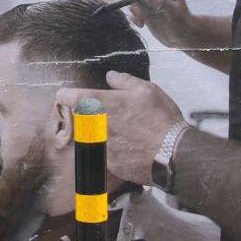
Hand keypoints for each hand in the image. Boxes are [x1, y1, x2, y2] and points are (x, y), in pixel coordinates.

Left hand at [55, 72, 183, 185]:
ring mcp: (101, 146)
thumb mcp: (147, 91)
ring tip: (125, 133)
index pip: (70, 97)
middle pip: (81, 119)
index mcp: (102, 105)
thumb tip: (110, 76)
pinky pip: (105, 154)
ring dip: (100, 134)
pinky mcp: (109, 164)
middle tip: (110, 116)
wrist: (174, 154)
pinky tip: (130, 148)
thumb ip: (125, 81)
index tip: (66, 95)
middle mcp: (96, 126)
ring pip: (92, 137)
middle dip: (89, 116)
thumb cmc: (161, 119)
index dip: (66, 95)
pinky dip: (113, 150)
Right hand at [122, 0, 196, 49]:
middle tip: (139, 13)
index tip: (132, 0)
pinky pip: (129, 6)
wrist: (181, 35)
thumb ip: (161, 2)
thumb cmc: (182, 22)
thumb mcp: (174, 13)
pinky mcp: (141, 4)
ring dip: (132, 8)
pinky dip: (132, 16)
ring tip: (142, 20)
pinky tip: (142, 24)